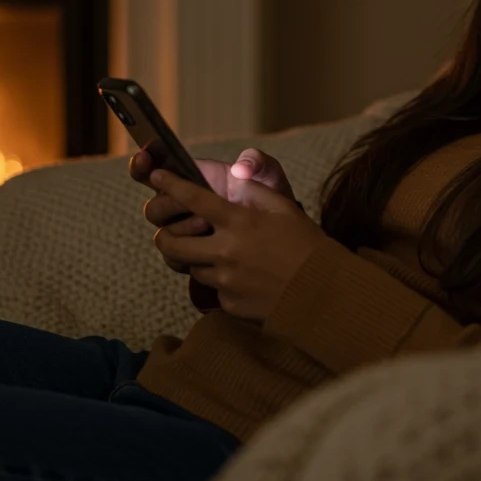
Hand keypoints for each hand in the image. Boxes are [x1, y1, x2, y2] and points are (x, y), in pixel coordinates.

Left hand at [148, 168, 328, 323]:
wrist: (325, 292)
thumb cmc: (307, 245)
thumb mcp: (285, 208)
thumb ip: (255, 191)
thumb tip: (234, 177)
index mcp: (240, 221)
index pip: (193, 198)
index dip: (170, 185)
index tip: (156, 177)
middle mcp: (226, 251)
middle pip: (171, 243)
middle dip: (164, 236)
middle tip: (168, 233)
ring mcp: (225, 280)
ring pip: (191, 267)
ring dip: (197, 260)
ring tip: (219, 257)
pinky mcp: (229, 304)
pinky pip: (214, 290)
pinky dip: (222, 282)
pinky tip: (244, 278)